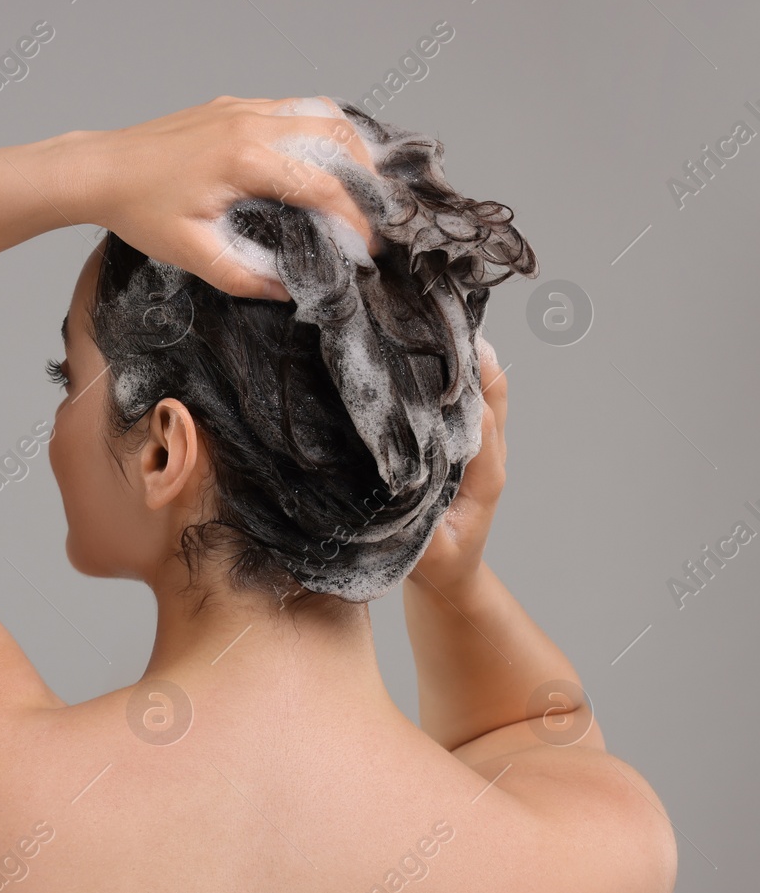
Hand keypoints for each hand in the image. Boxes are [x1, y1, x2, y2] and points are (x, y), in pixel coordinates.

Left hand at [69, 95, 381, 298]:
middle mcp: (251, 123)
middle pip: (336, 137)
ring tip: (356, 187)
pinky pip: (291, 110)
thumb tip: (290, 292)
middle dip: (364, 177)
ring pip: (318, 114)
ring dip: (346, 149)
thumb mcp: (192, 254)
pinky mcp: (232, 106)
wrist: (100, 170)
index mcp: (245, 159)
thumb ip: (245, 277)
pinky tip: (314, 163)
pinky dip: (316, 133)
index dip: (353, 220)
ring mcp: (242, 108)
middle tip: (372, 215)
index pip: (322, 186)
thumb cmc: (138, 211)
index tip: (366, 247)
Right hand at [407, 335, 506, 597]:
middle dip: (468, 356)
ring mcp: (482, 443)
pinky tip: (426, 343)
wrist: (450, 575)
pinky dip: (453, 368)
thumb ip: (420, 529)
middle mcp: (490, 452)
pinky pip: (469, 395)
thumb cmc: (437, 564)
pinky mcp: (468, 439)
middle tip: (435, 318)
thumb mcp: (428, 555)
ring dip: (464, 355)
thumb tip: (401, 492)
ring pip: (484, 387)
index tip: (431, 360)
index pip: (479, 420)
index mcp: (484, 477)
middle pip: (490, 391)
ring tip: (434, 317)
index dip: (460, 389)